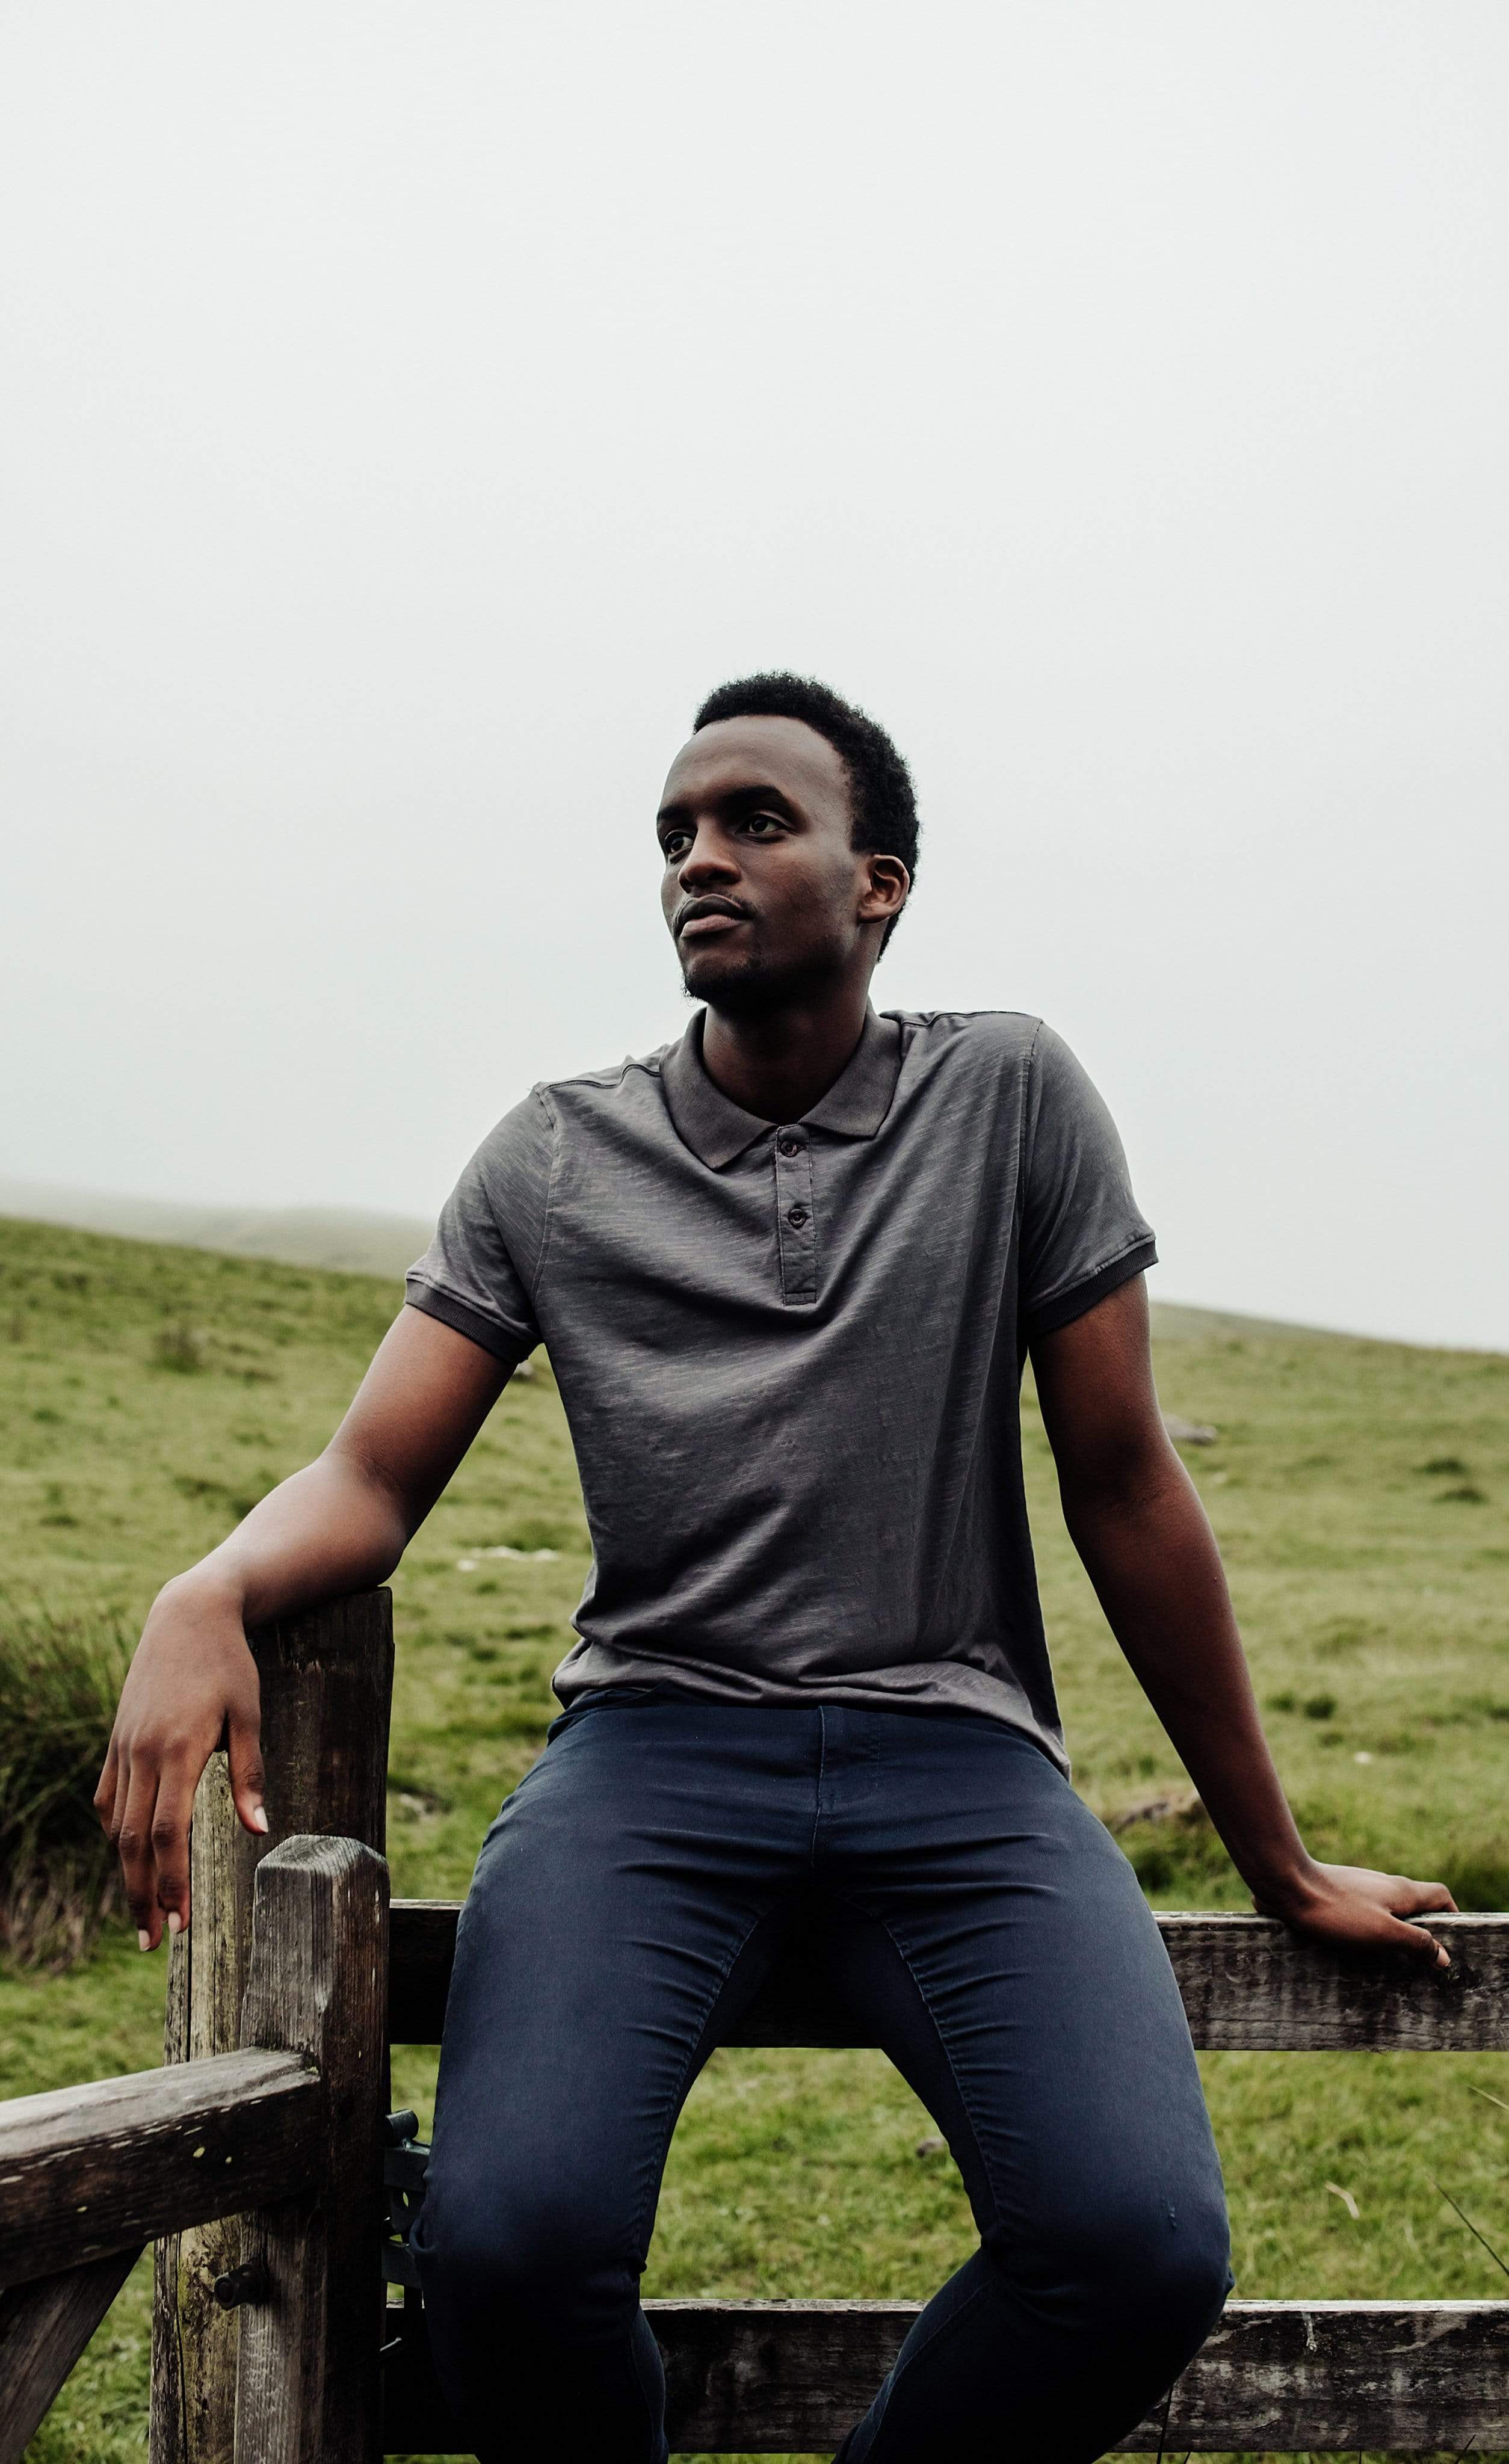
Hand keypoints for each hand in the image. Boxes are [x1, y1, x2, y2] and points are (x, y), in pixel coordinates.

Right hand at [94, 1572, 267, 1951]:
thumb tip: (260, 1831)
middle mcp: (143, 1754)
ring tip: (142, 1911)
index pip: (170, 1832)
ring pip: (119, 1825)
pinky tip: (129, 1854)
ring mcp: (124, 1747)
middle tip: (152, 1942)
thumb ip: (252, 1774)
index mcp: (179, 1750)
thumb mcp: (251, 1714)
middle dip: (143, 1895)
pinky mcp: (117, 1740)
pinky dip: (118, 1832)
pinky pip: (110, 1798)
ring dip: (127, 1871)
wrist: (188, 1616)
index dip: (171, 1882)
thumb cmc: (230, 1664)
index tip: (180, 1923)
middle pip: (136, 1841)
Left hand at [1254, 1860, 1457, 1968]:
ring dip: (1395, 1929)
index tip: (1450, 1941)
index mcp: (1402, 1890)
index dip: (1452, 1915)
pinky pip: (1365, 1910)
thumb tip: (1443, 1957)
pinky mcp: (1339, 1891)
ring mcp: (1361, 1885)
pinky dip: (1371, 1927)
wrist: (1287, 1884)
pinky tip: (1358, 1946)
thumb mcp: (1383, 1932)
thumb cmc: (1336, 1910)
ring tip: (1390, 1959)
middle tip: (1421, 1959)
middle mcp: (1384, 1883)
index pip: (1440, 1894)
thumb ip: (1415, 1942)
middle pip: (1415, 1902)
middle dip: (1422, 1928)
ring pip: (1388, 1907)